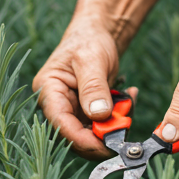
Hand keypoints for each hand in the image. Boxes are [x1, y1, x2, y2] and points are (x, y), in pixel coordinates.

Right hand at [33, 19, 136, 159]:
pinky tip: (130, 97)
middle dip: (102, 136)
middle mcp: (57, 105)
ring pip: (92, 134)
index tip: (107, 144)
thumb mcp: (91, 59)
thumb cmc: (88, 40)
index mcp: (48, 91)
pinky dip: (120, 117)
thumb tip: (99, 116)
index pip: (60, 124)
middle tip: (126, 126)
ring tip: (129, 102)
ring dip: (114, 126)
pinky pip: (103, 125)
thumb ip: (93, 87)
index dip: (82, 139)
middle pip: (75, 135)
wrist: (97, 34)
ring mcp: (72, 110)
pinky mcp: (87, 112)